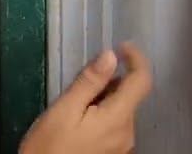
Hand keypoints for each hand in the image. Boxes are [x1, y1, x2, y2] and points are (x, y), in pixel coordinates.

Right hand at [18, 42, 152, 153]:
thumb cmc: (49, 148)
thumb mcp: (63, 110)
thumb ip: (89, 82)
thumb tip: (110, 56)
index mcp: (118, 118)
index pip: (142, 80)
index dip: (137, 58)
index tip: (122, 46)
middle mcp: (127, 133)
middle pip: (128, 95)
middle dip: (110, 82)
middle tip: (80, 84)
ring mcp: (122, 146)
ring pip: (121, 110)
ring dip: (104, 99)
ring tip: (75, 106)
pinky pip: (114, 126)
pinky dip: (102, 115)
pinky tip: (79, 122)